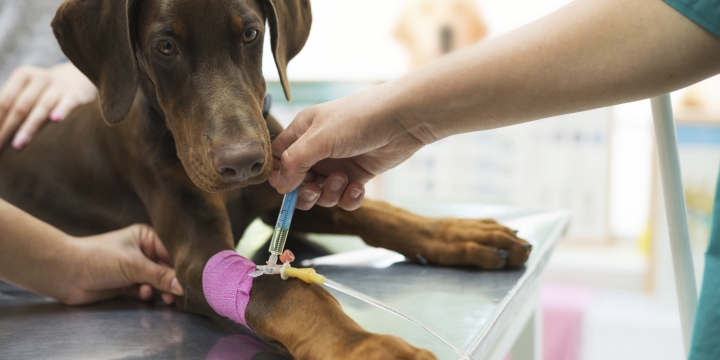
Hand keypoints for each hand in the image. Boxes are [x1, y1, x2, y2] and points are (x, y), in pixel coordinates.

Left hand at [0, 62, 96, 150]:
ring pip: (42, 107)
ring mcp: (59, 87)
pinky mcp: (77, 94)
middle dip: (8, 129)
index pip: (4, 101)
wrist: (81, 79)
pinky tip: (55, 120)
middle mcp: (41, 79)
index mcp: (23, 76)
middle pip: (20, 107)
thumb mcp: (29, 92)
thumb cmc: (46, 92)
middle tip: (0, 148)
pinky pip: (68, 103)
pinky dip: (62, 111)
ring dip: (29, 127)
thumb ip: (12, 106)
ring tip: (18, 145)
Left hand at [60, 224, 182, 305]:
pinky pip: (146, 291)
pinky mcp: (127, 285)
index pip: (172, 250)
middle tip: (180, 292)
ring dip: (161, 289)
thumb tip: (183, 286)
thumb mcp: (134, 265)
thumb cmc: (99, 258)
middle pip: (166, 267)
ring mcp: (135, 269)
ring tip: (165, 298)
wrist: (66, 273)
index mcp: (146, 237)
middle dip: (173, 280)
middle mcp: (143, 252)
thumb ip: (161, 276)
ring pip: (157, 281)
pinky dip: (148, 294)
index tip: (193, 276)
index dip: (182, 263)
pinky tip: (143, 294)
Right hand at [269, 84, 425, 210]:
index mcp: (302, 132)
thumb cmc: (358, 119)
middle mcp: (317, 149)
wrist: (403, 120)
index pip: (278, 159)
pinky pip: (344, 197)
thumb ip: (294, 162)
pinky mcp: (357, 175)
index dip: (280, 176)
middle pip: (298, 182)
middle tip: (315, 190)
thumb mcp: (320, 138)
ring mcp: (338, 163)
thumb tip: (279, 185)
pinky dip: (349, 198)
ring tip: (343, 179)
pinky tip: (358, 187)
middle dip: (305, 192)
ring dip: (330, 193)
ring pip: (321, 193)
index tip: (287, 186)